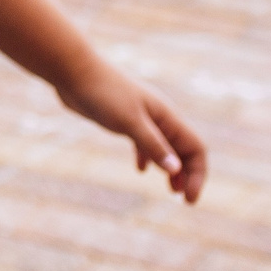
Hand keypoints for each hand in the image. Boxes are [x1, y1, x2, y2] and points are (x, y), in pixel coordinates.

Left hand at [56, 56, 206, 203]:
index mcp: (166, 116)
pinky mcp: (123, 119)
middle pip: (184, 149)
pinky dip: (146, 156)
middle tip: (183, 199)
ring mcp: (141, 117)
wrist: (73, 71)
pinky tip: (140, 170)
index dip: (197, 174)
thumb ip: (152, 144)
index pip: (195, 148)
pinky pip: (143, 141)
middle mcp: (158, 117)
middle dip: (188, 174)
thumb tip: (176, 170)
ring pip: (165, 146)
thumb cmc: (103, 92)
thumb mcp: (129, 121)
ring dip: (170, 168)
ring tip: (171, 190)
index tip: (189, 199)